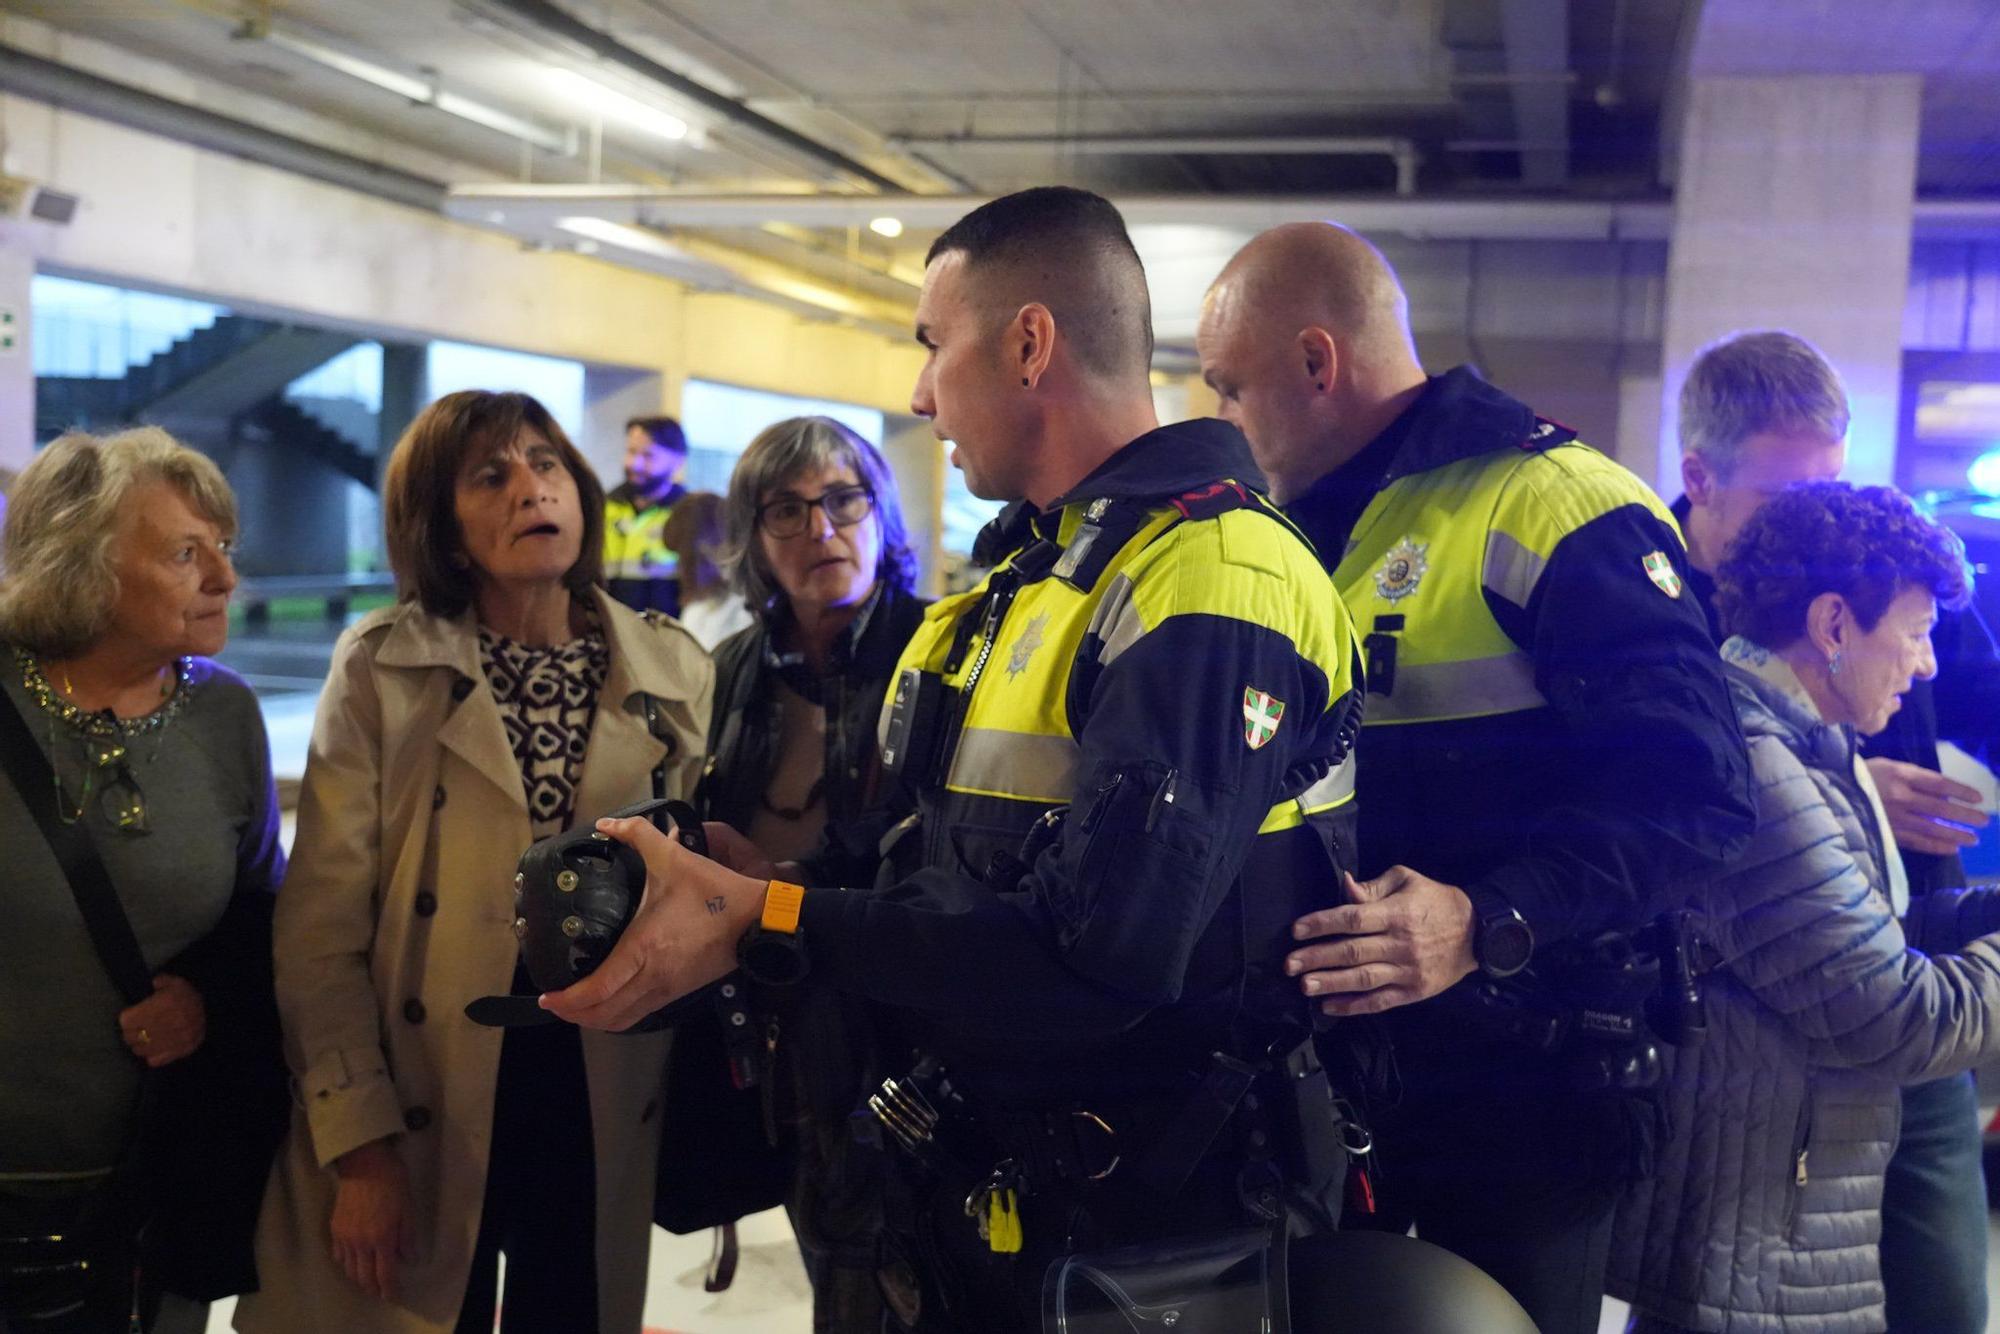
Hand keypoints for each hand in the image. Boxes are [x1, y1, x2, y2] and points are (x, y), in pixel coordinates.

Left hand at [117, 974, 204, 1067]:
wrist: (218, 1007)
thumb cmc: (189, 995)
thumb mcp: (175, 982)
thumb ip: (161, 981)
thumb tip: (153, 984)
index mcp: (163, 1005)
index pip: (127, 1021)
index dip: (127, 1018)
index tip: (130, 1015)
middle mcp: (167, 1024)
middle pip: (131, 1037)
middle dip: (130, 1032)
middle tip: (136, 1028)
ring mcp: (174, 1040)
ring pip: (140, 1050)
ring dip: (139, 1045)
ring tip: (144, 1038)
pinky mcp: (181, 1050)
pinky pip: (155, 1060)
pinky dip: (151, 1056)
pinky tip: (155, 1048)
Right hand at [329, 1139, 413, 1300]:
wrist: (364, 1164)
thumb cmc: (392, 1183)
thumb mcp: (408, 1209)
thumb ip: (408, 1237)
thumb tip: (409, 1258)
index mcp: (381, 1238)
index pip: (385, 1274)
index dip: (389, 1289)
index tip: (393, 1296)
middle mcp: (360, 1243)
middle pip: (364, 1277)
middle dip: (373, 1289)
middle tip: (381, 1292)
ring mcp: (344, 1237)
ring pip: (349, 1270)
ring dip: (359, 1279)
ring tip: (368, 1280)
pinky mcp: (335, 1229)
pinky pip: (338, 1256)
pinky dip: (346, 1264)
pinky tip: (354, 1262)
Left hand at [539, 813, 768, 1031]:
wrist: (758, 919)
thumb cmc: (715, 892)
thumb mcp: (674, 858)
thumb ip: (637, 835)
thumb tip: (606, 824)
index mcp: (643, 949)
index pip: (597, 989)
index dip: (568, 1000)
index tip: (547, 996)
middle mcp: (652, 977)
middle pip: (603, 1015)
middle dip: (574, 1014)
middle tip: (555, 1003)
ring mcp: (667, 989)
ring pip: (622, 1020)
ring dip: (596, 1019)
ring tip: (578, 1006)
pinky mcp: (679, 992)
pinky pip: (640, 1015)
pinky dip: (618, 1015)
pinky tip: (612, 999)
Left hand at [1286, 868, 1476, 1016]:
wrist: (1479, 932)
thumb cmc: (1436, 901)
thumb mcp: (1407, 880)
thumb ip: (1372, 887)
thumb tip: (1344, 887)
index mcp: (1397, 913)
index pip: (1352, 918)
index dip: (1322, 924)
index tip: (1297, 930)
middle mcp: (1401, 944)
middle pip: (1352, 952)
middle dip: (1317, 958)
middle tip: (1290, 964)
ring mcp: (1408, 971)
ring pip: (1363, 979)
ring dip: (1331, 984)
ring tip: (1305, 986)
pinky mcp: (1414, 992)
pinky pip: (1380, 1001)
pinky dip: (1354, 1006)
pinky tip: (1331, 1006)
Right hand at [1865, 757, 1989, 856]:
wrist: (1827, 791)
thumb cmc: (1858, 775)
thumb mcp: (1884, 765)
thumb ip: (1909, 776)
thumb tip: (1939, 789)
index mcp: (1900, 775)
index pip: (1938, 784)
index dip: (1960, 791)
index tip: (1978, 798)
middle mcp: (1900, 796)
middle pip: (1939, 807)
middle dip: (1964, 815)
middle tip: (1983, 821)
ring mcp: (1893, 816)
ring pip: (1930, 827)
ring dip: (1954, 834)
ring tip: (1973, 840)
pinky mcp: (1886, 832)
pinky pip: (1915, 842)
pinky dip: (1935, 846)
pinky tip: (1951, 849)